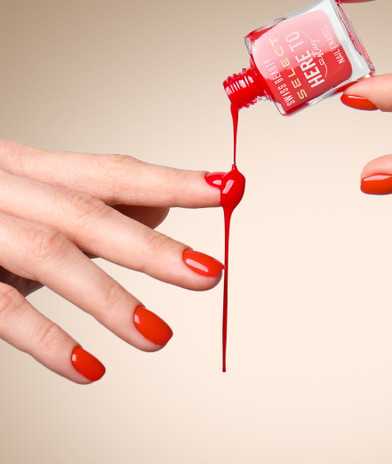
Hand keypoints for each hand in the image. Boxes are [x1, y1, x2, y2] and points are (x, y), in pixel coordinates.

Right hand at [0, 140, 223, 382]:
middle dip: (150, 246)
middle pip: (86, 211)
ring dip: (109, 298)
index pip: (110, 170)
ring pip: (48, 254)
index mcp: (28, 166)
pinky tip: (89, 368)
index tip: (226, 188)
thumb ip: (90, 202)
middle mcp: (4, 187)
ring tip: (158, 335)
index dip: (170, 179)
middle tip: (208, 273)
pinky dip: (45, 339)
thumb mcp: (28, 195)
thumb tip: (161, 208)